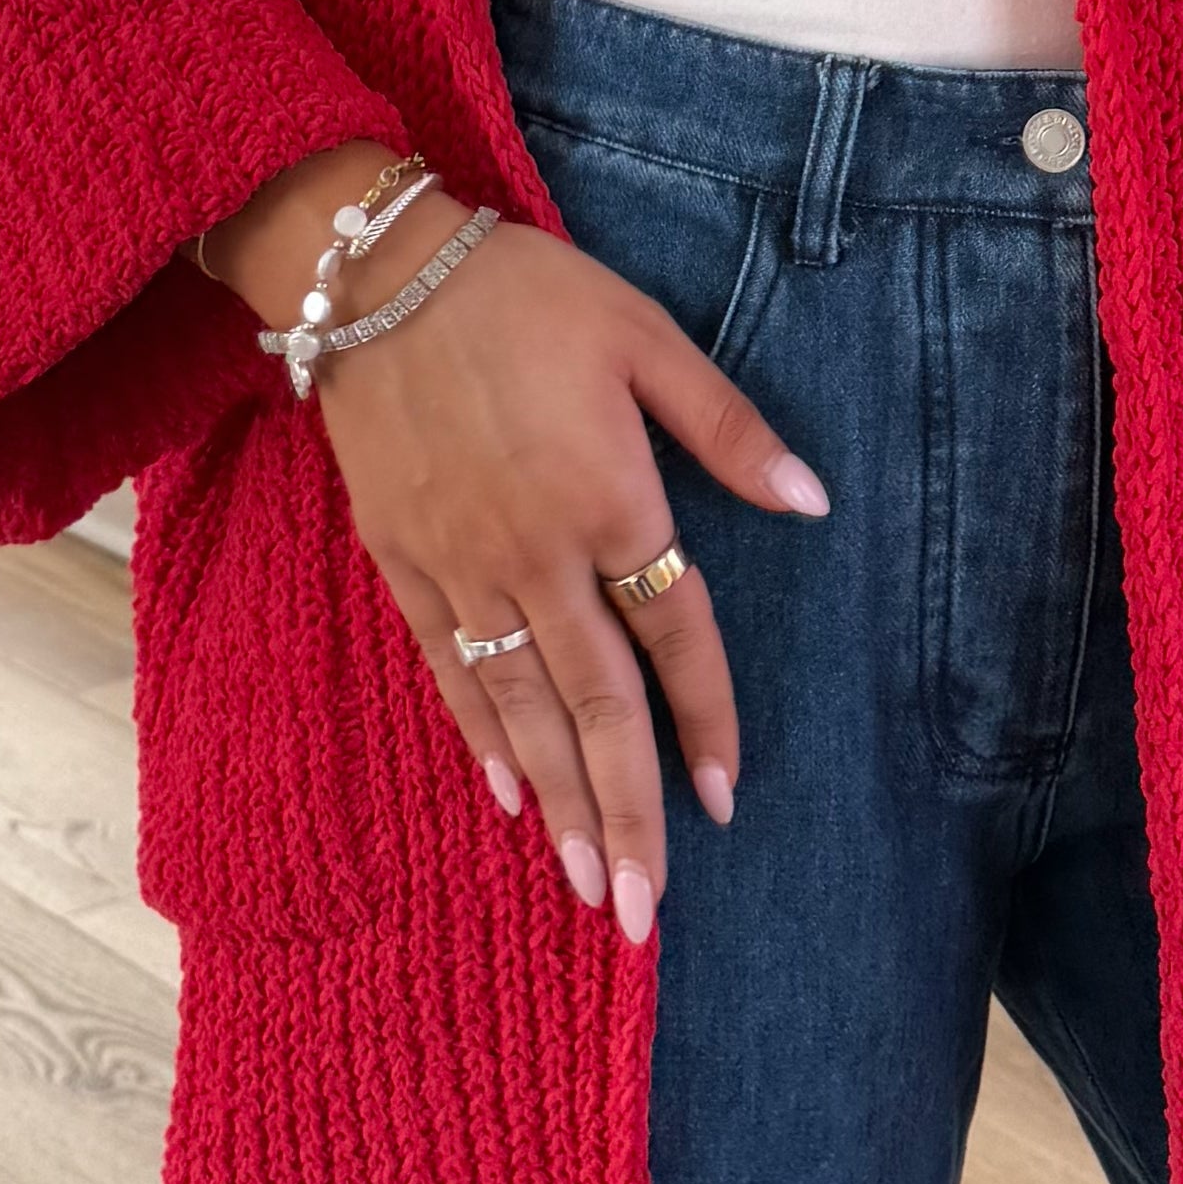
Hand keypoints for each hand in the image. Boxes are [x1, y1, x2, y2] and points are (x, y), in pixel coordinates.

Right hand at [311, 213, 828, 942]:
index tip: (727, 800)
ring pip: (520, 709)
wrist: (371, 270)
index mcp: (610, 499)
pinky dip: (480, 738)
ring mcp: (463, 566)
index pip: (675, 635)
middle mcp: (537, 554)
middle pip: (596, 707)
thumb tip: (811, 502)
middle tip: (642, 913)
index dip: (707, 720)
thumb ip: (728, 429)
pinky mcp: (402, 561)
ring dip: (557, 803)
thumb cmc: (524, 292)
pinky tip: (509, 796)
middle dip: (623, 815)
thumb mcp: (645, 336)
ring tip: (585, 886)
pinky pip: (451, 670)